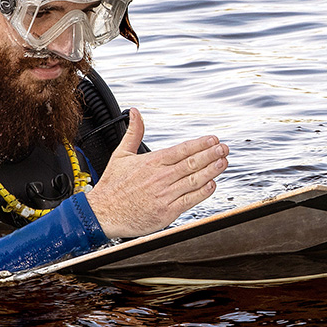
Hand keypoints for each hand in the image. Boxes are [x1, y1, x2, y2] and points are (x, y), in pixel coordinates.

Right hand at [84, 108, 228, 239]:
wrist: (103, 214)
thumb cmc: (112, 187)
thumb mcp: (121, 154)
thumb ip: (133, 132)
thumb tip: (135, 112)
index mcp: (152, 162)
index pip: (182, 149)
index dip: (200, 143)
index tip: (213, 139)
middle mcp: (160, 177)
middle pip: (192, 163)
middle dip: (211, 154)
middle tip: (224, 148)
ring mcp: (164, 195)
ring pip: (194, 180)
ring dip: (211, 170)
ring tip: (223, 162)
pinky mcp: (166, 212)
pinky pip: (189, 200)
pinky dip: (202, 192)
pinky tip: (212, 184)